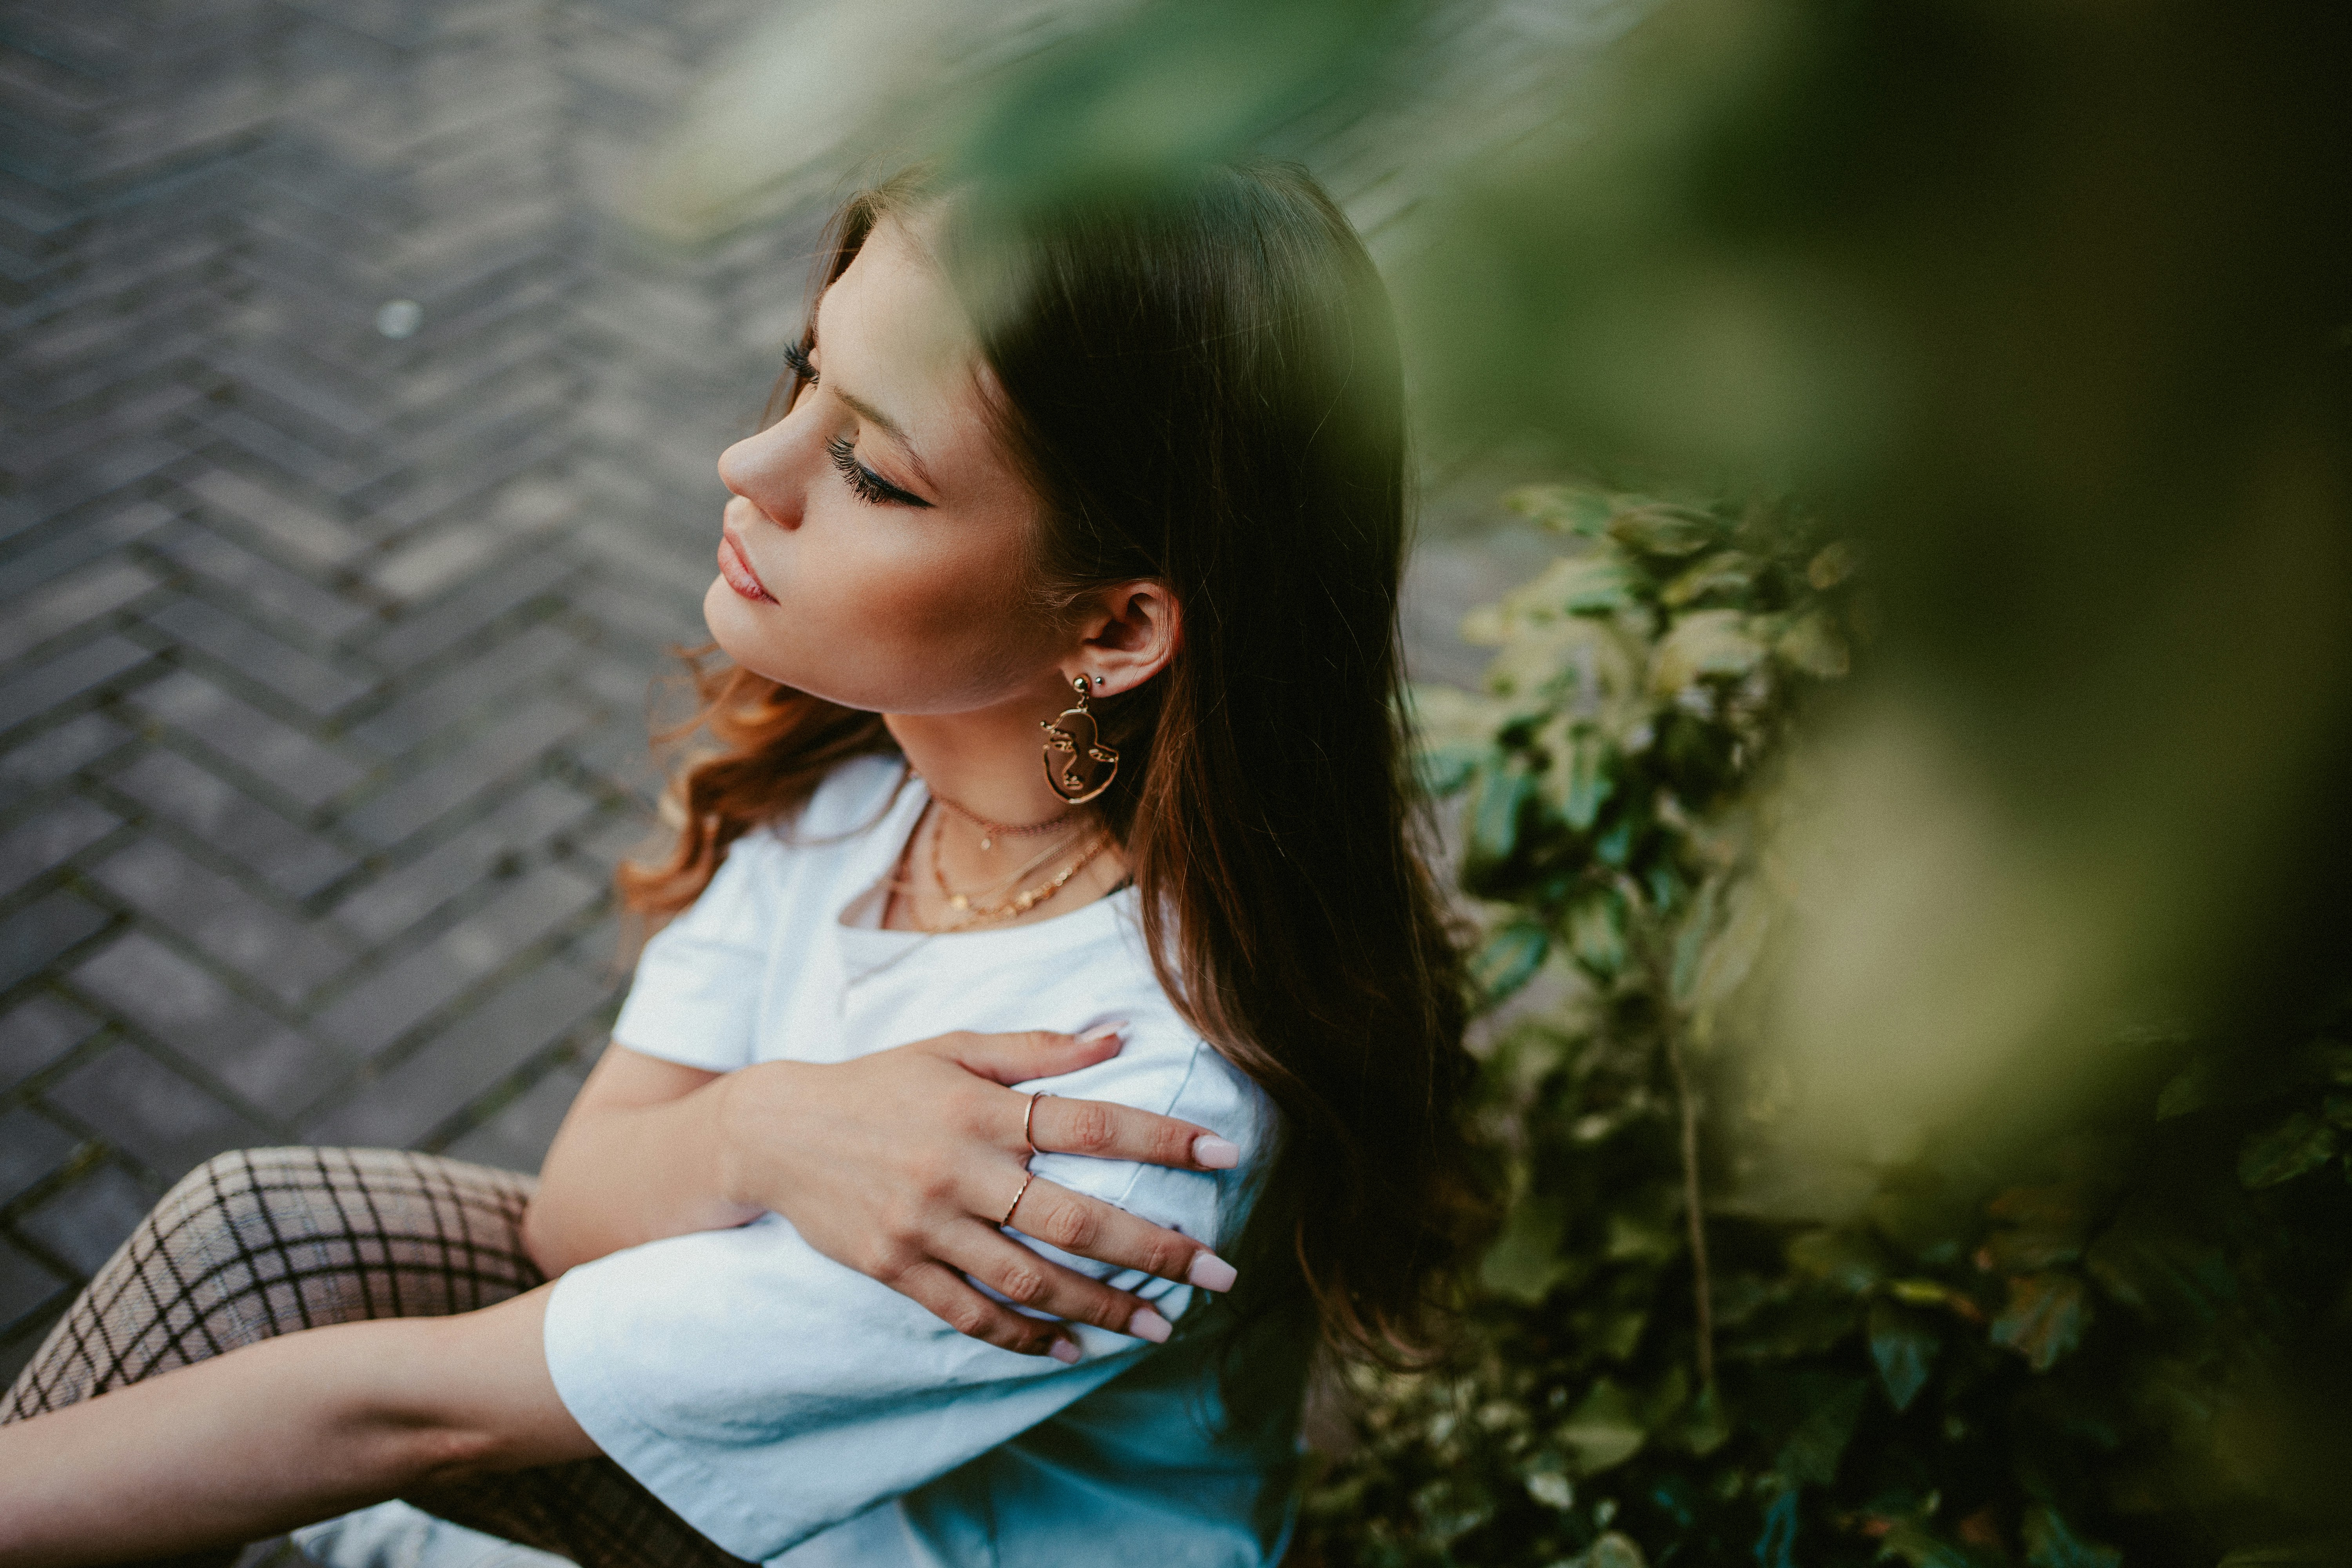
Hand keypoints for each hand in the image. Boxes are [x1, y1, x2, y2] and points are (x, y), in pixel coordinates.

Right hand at [712, 1028, 1241, 1359]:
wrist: (774, 1131)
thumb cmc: (879, 1082)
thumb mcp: (954, 1048)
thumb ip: (1037, 1049)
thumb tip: (1118, 1036)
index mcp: (981, 1110)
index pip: (1092, 1122)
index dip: (1164, 1138)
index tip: (1228, 1156)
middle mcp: (958, 1171)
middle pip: (1075, 1218)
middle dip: (1156, 1250)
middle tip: (1219, 1274)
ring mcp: (925, 1227)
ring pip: (1030, 1279)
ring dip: (1103, 1307)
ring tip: (1159, 1327)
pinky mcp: (896, 1270)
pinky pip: (971, 1314)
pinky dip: (1025, 1338)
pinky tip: (1072, 1350)